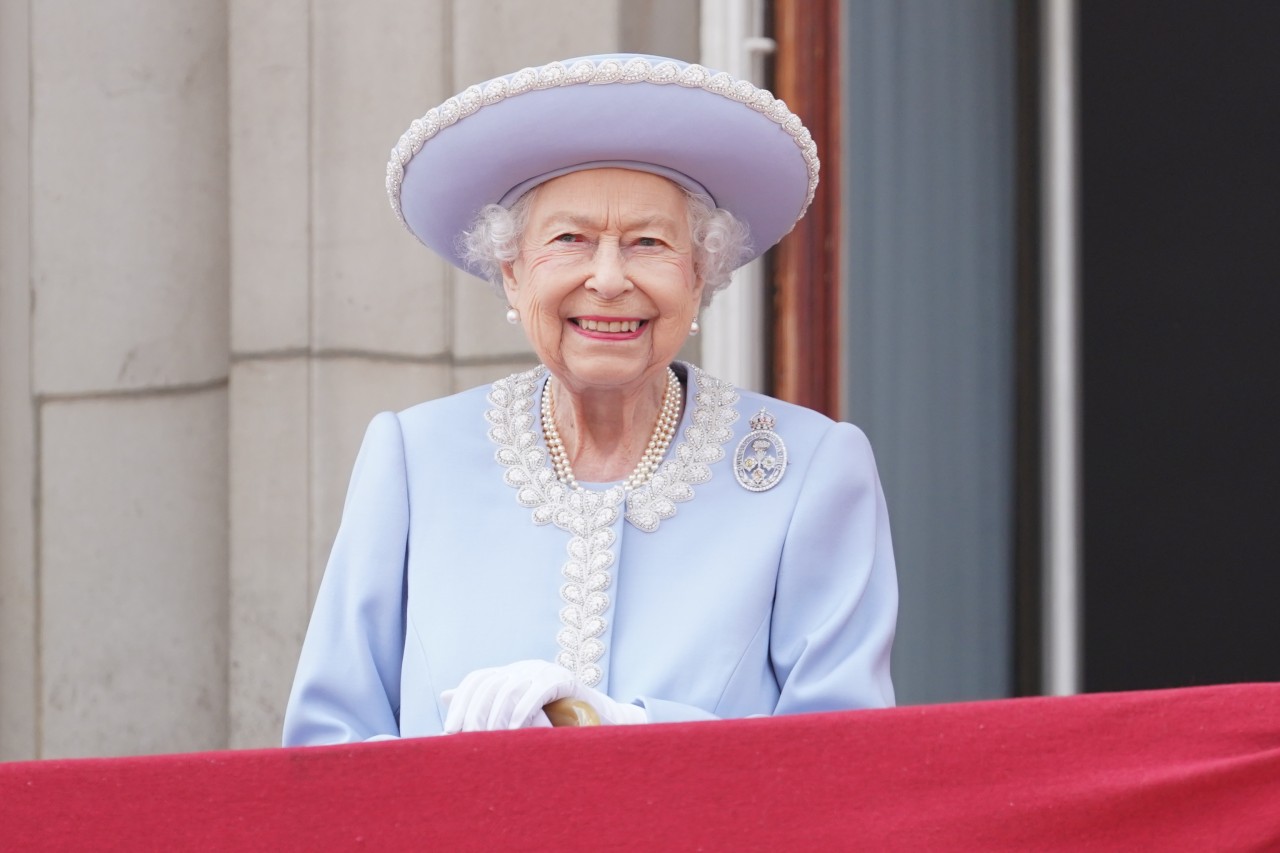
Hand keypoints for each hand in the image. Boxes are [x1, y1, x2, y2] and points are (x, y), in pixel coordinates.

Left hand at [441, 660, 646, 732]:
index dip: (461, 702)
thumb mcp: (515, 713)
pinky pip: (539, 690)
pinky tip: (517, 729)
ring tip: (491, 740)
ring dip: (497, 716)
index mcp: (509, 674)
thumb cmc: (554, 721)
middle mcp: (523, 668)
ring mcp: (543, 670)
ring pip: (510, 688)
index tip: (449, 731)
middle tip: (469, 741)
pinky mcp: (564, 678)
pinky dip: (525, 710)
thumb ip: (483, 704)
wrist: (598, 719)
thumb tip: (445, 695)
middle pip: (489, 684)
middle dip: (475, 713)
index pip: (476, 680)